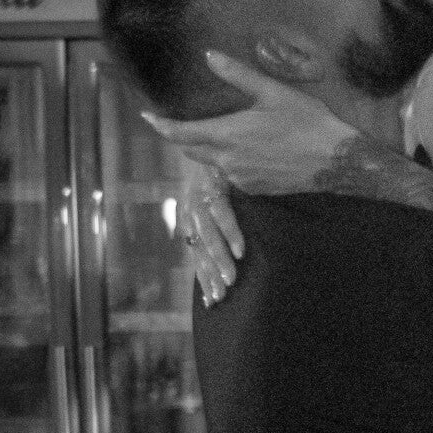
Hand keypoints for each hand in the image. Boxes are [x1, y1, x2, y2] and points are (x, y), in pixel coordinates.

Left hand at [147, 52, 367, 194]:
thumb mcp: (273, 92)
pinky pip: (233, 175)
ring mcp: (240, 179)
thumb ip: (238, 75)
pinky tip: (250, 150)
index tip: (147, 117)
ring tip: (222, 134)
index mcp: (228, 135)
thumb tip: (209, 56)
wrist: (335, 160)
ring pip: (213, 163)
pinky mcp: (254, 189)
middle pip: (192, 150)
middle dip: (182, 137)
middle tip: (178, 122)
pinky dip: (232, 161)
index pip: (181, 133)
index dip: (161, 125)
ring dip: (210, 149)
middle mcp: (228, 161)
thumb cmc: (306, 122)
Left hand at [178, 160, 242, 306]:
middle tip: (221, 298)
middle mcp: (192, 206)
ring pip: (208, 234)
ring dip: (220, 258)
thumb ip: (222, 216)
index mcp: (192, 212)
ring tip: (232, 280)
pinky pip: (222, 211)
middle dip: (210, 274)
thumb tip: (235, 248)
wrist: (221, 130)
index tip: (212, 301)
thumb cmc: (225, 163)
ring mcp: (201, 194)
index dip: (203, 276)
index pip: (197, 251)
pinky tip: (241, 251)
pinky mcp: (215, 181)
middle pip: (199, 247)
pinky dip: (230, 231)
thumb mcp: (222, 192)